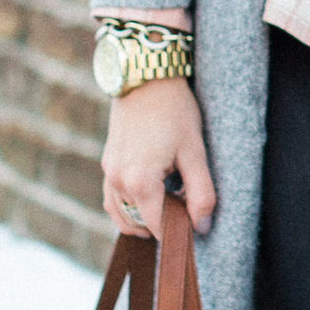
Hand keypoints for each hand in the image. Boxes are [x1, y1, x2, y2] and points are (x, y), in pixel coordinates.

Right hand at [101, 75, 216, 237]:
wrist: (145, 78)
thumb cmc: (174, 111)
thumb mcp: (195, 152)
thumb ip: (201, 193)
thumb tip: (202, 226)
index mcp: (140, 182)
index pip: (159, 227)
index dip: (179, 232)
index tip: (196, 227)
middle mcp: (118, 181)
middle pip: (138, 225)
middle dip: (162, 227)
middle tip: (186, 213)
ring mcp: (109, 172)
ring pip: (121, 216)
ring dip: (143, 221)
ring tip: (170, 209)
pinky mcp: (108, 163)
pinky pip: (113, 200)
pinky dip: (128, 209)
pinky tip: (150, 200)